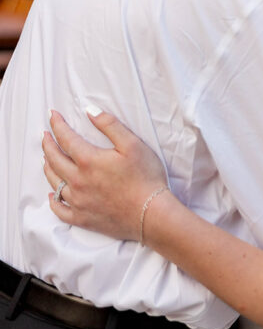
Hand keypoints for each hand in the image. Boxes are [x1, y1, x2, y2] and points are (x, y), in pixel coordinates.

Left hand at [42, 109, 167, 241]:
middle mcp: (78, 181)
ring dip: (48, 167)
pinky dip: (53, 200)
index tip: (52, 115)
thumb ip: (110, 125)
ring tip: (47, 158)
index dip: (57, 125)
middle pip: (54, 159)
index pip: (66, 139)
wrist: (151, 213)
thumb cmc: (145, 177)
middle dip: (47, 144)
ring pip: (54, 182)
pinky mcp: (82, 218)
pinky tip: (52, 194)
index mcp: (89, 161)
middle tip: (45, 135)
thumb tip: (90, 111)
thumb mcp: (133, 144)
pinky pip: (59, 210)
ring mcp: (78, 201)